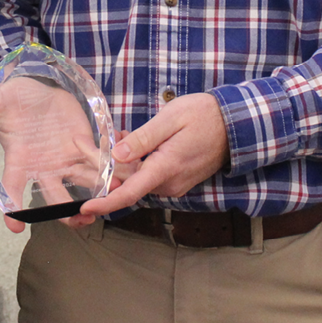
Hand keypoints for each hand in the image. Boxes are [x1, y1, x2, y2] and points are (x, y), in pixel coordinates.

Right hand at [0, 87, 107, 235]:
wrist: (32, 92)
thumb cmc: (10, 102)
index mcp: (19, 162)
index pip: (12, 190)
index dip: (11, 210)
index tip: (15, 228)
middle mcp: (43, 167)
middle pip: (54, 198)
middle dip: (67, 213)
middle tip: (80, 221)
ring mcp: (64, 157)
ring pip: (81, 182)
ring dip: (95, 192)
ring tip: (111, 200)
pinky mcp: (81, 143)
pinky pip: (96, 157)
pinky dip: (107, 165)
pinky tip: (121, 172)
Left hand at [79, 93, 231, 219]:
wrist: (236, 123)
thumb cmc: (204, 115)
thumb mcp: (171, 118)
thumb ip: (143, 139)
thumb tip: (116, 156)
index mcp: (165, 169)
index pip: (129, 194)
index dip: (105, 202)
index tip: (85, 207)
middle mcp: (169, 184)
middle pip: (131, 185)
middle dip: (110, 170)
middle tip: (94, 145)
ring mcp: (175, 184)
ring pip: (140, 179)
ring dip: (125, 164)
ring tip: (120, 135)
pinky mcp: (179, 180)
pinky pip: (152, 175)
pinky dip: (139, 163)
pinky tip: (136, 143)